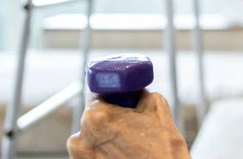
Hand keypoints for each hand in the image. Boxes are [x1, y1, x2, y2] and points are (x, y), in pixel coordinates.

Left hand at [67, 92, 190, 158]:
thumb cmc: (162, 149)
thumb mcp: (156, 105)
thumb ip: (138, 93)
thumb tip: (133, 91)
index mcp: (95, 116)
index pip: (97, 93)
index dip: (112, 94)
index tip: (122, 99)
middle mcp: (79, 138)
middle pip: (95, 116)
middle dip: (111, 116)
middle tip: (133, 123)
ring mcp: (81, 158)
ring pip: (94, 137)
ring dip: (108, 136)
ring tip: (132, 144)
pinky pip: (95, 154)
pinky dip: (108, 152)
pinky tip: (126, 155)